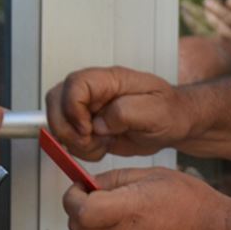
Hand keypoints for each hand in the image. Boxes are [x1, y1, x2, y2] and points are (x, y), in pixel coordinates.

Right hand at [45, 66, 189, 160]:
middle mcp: (95, 92)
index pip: (75, 84)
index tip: (88, 128)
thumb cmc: (170, 111)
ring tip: (101, 144)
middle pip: (55, 100)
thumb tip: (100, 122)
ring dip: (75, 141)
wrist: (175, 123)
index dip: (73, 108)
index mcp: (110, 80)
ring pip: (59, 121)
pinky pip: (70, 138)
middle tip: (90, 140)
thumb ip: (126, 112)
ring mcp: (89, 108)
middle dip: (66, 127)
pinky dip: (81, 149)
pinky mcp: (89, 126)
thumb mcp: (156, 111)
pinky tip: (102, 147)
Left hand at [61, 167, 228, 229]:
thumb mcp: (153, 175)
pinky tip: (125, 224)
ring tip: (110, 210)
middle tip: (90, 196)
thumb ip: (116, 178)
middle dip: (77, 210)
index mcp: (130, 209)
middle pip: (78, 228)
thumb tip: (92, 183)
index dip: (72, 197)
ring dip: (90, 225)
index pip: (80, 209)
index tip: (78, 188)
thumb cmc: (193, 203)